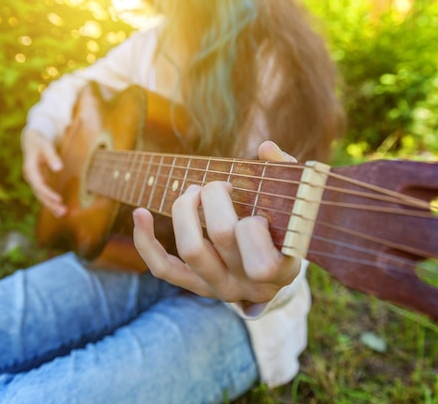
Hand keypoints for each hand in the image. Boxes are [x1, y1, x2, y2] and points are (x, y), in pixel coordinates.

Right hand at [21, 128, 65, 216]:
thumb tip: (59, 168)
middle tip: (62, 212)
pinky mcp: (39, 182)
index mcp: (29, 169)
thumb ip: (51, 156)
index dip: (48, 193)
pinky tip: (58, 210)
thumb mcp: (45, 146)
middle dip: (50, 203)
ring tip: (62, 214)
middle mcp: (30, 177)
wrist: (31, 140)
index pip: (38, 185)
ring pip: (41, 196)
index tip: (58, 200)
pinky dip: (51, 202)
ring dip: (51, 206)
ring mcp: (34, 180)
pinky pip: (44, 194)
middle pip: (39, 194)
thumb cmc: (39, 142)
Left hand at [132, 140, 301, 303]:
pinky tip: (140, 213)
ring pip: (191, 249)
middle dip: (215, 197)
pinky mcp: (196, 287)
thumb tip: (266, 148)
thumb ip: (289, 175)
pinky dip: (147, 241)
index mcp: (281, 271)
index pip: (261, 253)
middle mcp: (248, 285)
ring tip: (192, 192)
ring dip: (185, 210)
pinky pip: (164, 268)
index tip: (259, 214)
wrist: (276, 271)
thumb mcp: (297, 207)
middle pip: (222, 235)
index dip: (253, 225)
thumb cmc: (287, 231)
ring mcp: (219, 288)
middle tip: (218, 186)